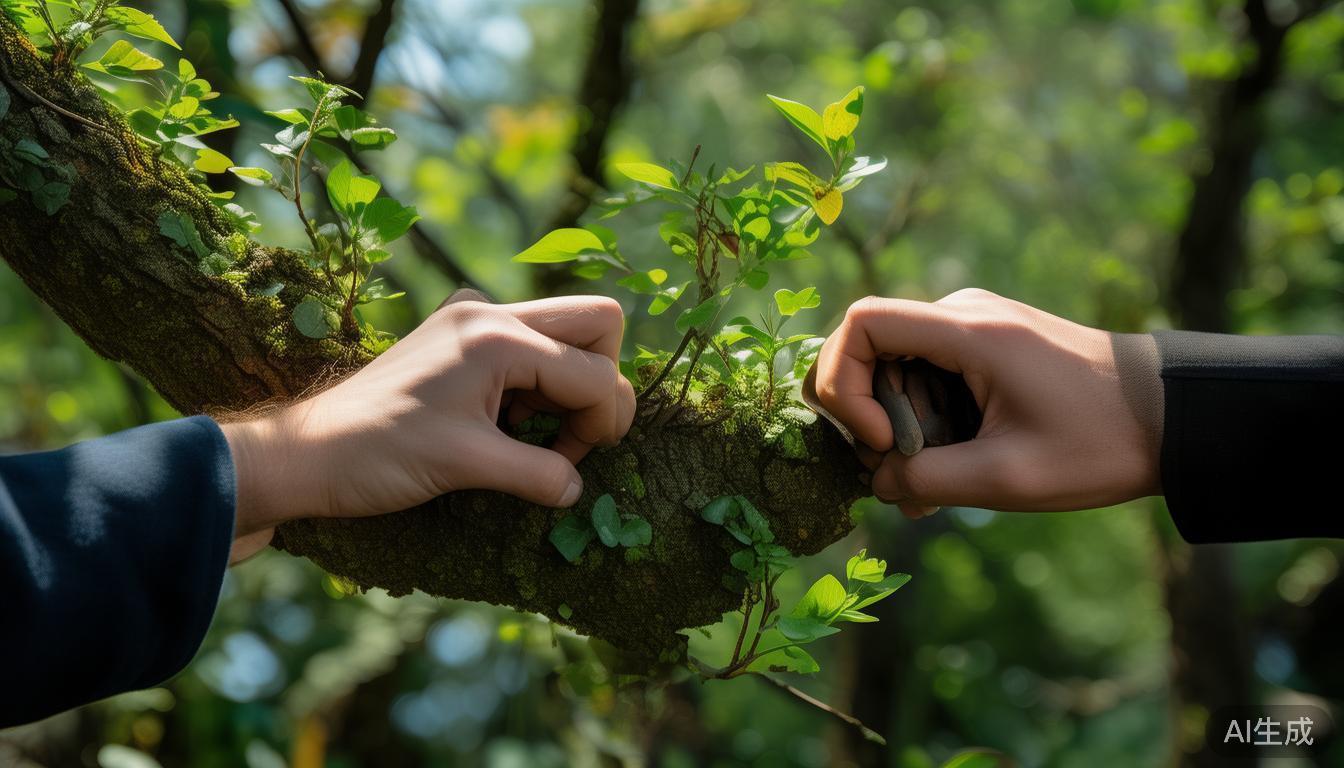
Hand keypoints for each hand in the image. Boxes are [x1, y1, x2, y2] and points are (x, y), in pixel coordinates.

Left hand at [220, 294, 635, 561]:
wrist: (309, 450)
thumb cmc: (380, 455)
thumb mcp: (468, 467)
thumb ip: (539, 474)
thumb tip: (577, 489)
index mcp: (497, 337)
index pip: (594, 372)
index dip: (600, 424)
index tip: (570, 464)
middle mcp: (490, 312)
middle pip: (596, 323)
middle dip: (599, 385)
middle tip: (571, 437)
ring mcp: (473, 316)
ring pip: (565, 333)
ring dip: (567, 387)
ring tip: (529, 435)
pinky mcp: (460, 333)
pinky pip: (529, 344)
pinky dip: (536, 384)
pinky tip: (504, 422)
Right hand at [815, 289, 1160, 517]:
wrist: (1173, 415)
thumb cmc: (1100, 444)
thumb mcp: (1008, 478)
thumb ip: (927, 481)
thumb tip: (876, 481)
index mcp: (968, 330)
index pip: (860, 324)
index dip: (845, 383)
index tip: (878, 440)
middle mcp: (962, 314)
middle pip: (870, 354)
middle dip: (867, 420)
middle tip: (898, 479)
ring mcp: (972, 327)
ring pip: (895, 373)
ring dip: (897, 432)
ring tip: (927, 491)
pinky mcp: (983, 347)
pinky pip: (926, 378)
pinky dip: (923, 425)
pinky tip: (948, 472)